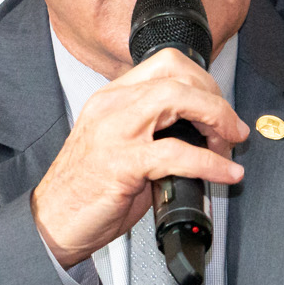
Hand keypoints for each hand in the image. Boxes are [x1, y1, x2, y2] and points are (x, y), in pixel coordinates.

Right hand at [31, 47, 248, 266]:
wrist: (53, 222)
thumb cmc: (85, 190)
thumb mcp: (119, 146)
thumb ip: (153, 132)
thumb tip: (201, 136)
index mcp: (112, 98)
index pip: (165, 63)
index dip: (202, 80)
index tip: (218, 106)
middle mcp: (112, 106)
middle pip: (177, 74)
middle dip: (215, 98)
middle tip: (231, 128)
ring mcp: (116, 131)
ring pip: (178, 99)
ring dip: (216, 119)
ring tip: (230, 143)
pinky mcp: (122, 163)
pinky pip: (178, 153)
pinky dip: (211, 163)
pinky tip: (226, 173)